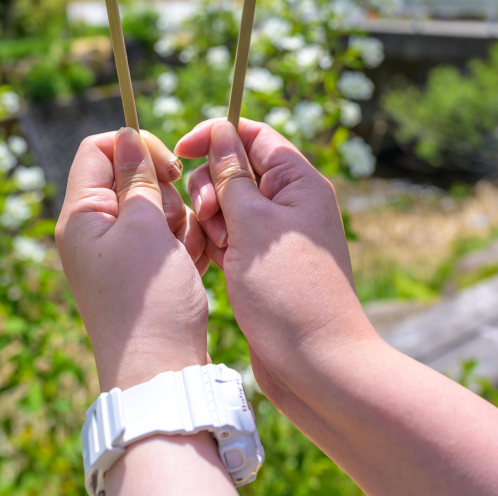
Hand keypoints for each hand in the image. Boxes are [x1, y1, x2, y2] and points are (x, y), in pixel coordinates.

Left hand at [56, 127, 208, 391]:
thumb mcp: (145, 228)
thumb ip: (138, 177)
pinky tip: (191, 265)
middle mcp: (94, 230)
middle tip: (173, 222)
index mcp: (82, 215)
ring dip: (178, 219)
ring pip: (155, 204)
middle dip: (164, 191)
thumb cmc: (150, 300)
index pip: (100, 149)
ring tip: (183, 252)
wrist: (161, 371)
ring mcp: (118, 250)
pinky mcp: (141, 268)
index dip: (136, 146)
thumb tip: (127, 135)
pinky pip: (165, 234)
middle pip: (132, 175)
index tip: (169, 169)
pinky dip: (182, 242)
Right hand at [175, 119, 377, 406]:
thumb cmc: (289, 292)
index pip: (254, 135)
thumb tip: (220, 131)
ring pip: (228, 203)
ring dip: (211, 218)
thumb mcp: (252, 225)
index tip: (181, 151)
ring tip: (215, 248)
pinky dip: (216, 242)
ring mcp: (277, 234)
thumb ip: (230, 175)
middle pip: (237, 167)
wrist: (316, 366)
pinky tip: (209, 262)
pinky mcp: (264, 262)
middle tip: (208, 218)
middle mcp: (291, 202)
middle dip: (212, 185)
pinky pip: (231, 235)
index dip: (216, 135)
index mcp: (299, 181)